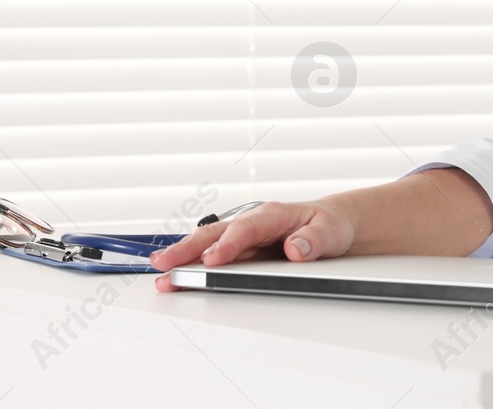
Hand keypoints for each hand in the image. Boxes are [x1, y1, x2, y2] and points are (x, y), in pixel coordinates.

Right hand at [149, 201, 354, 292]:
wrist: (331, 226)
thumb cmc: (328, 226)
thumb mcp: (331, 232)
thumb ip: (314, 240)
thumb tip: (296, 248)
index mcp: (272, 214)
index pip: (246, 228)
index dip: (228, 243)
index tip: (213, 259)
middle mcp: (252, 223)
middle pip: (216, 234)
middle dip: (189, 249)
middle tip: (166, 263)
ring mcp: (243, 237)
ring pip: (208, 245)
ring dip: (183, 258)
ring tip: (161, 273)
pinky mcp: (240, 251)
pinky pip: (212, 256)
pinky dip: (192, 265)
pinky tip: (175, 276)